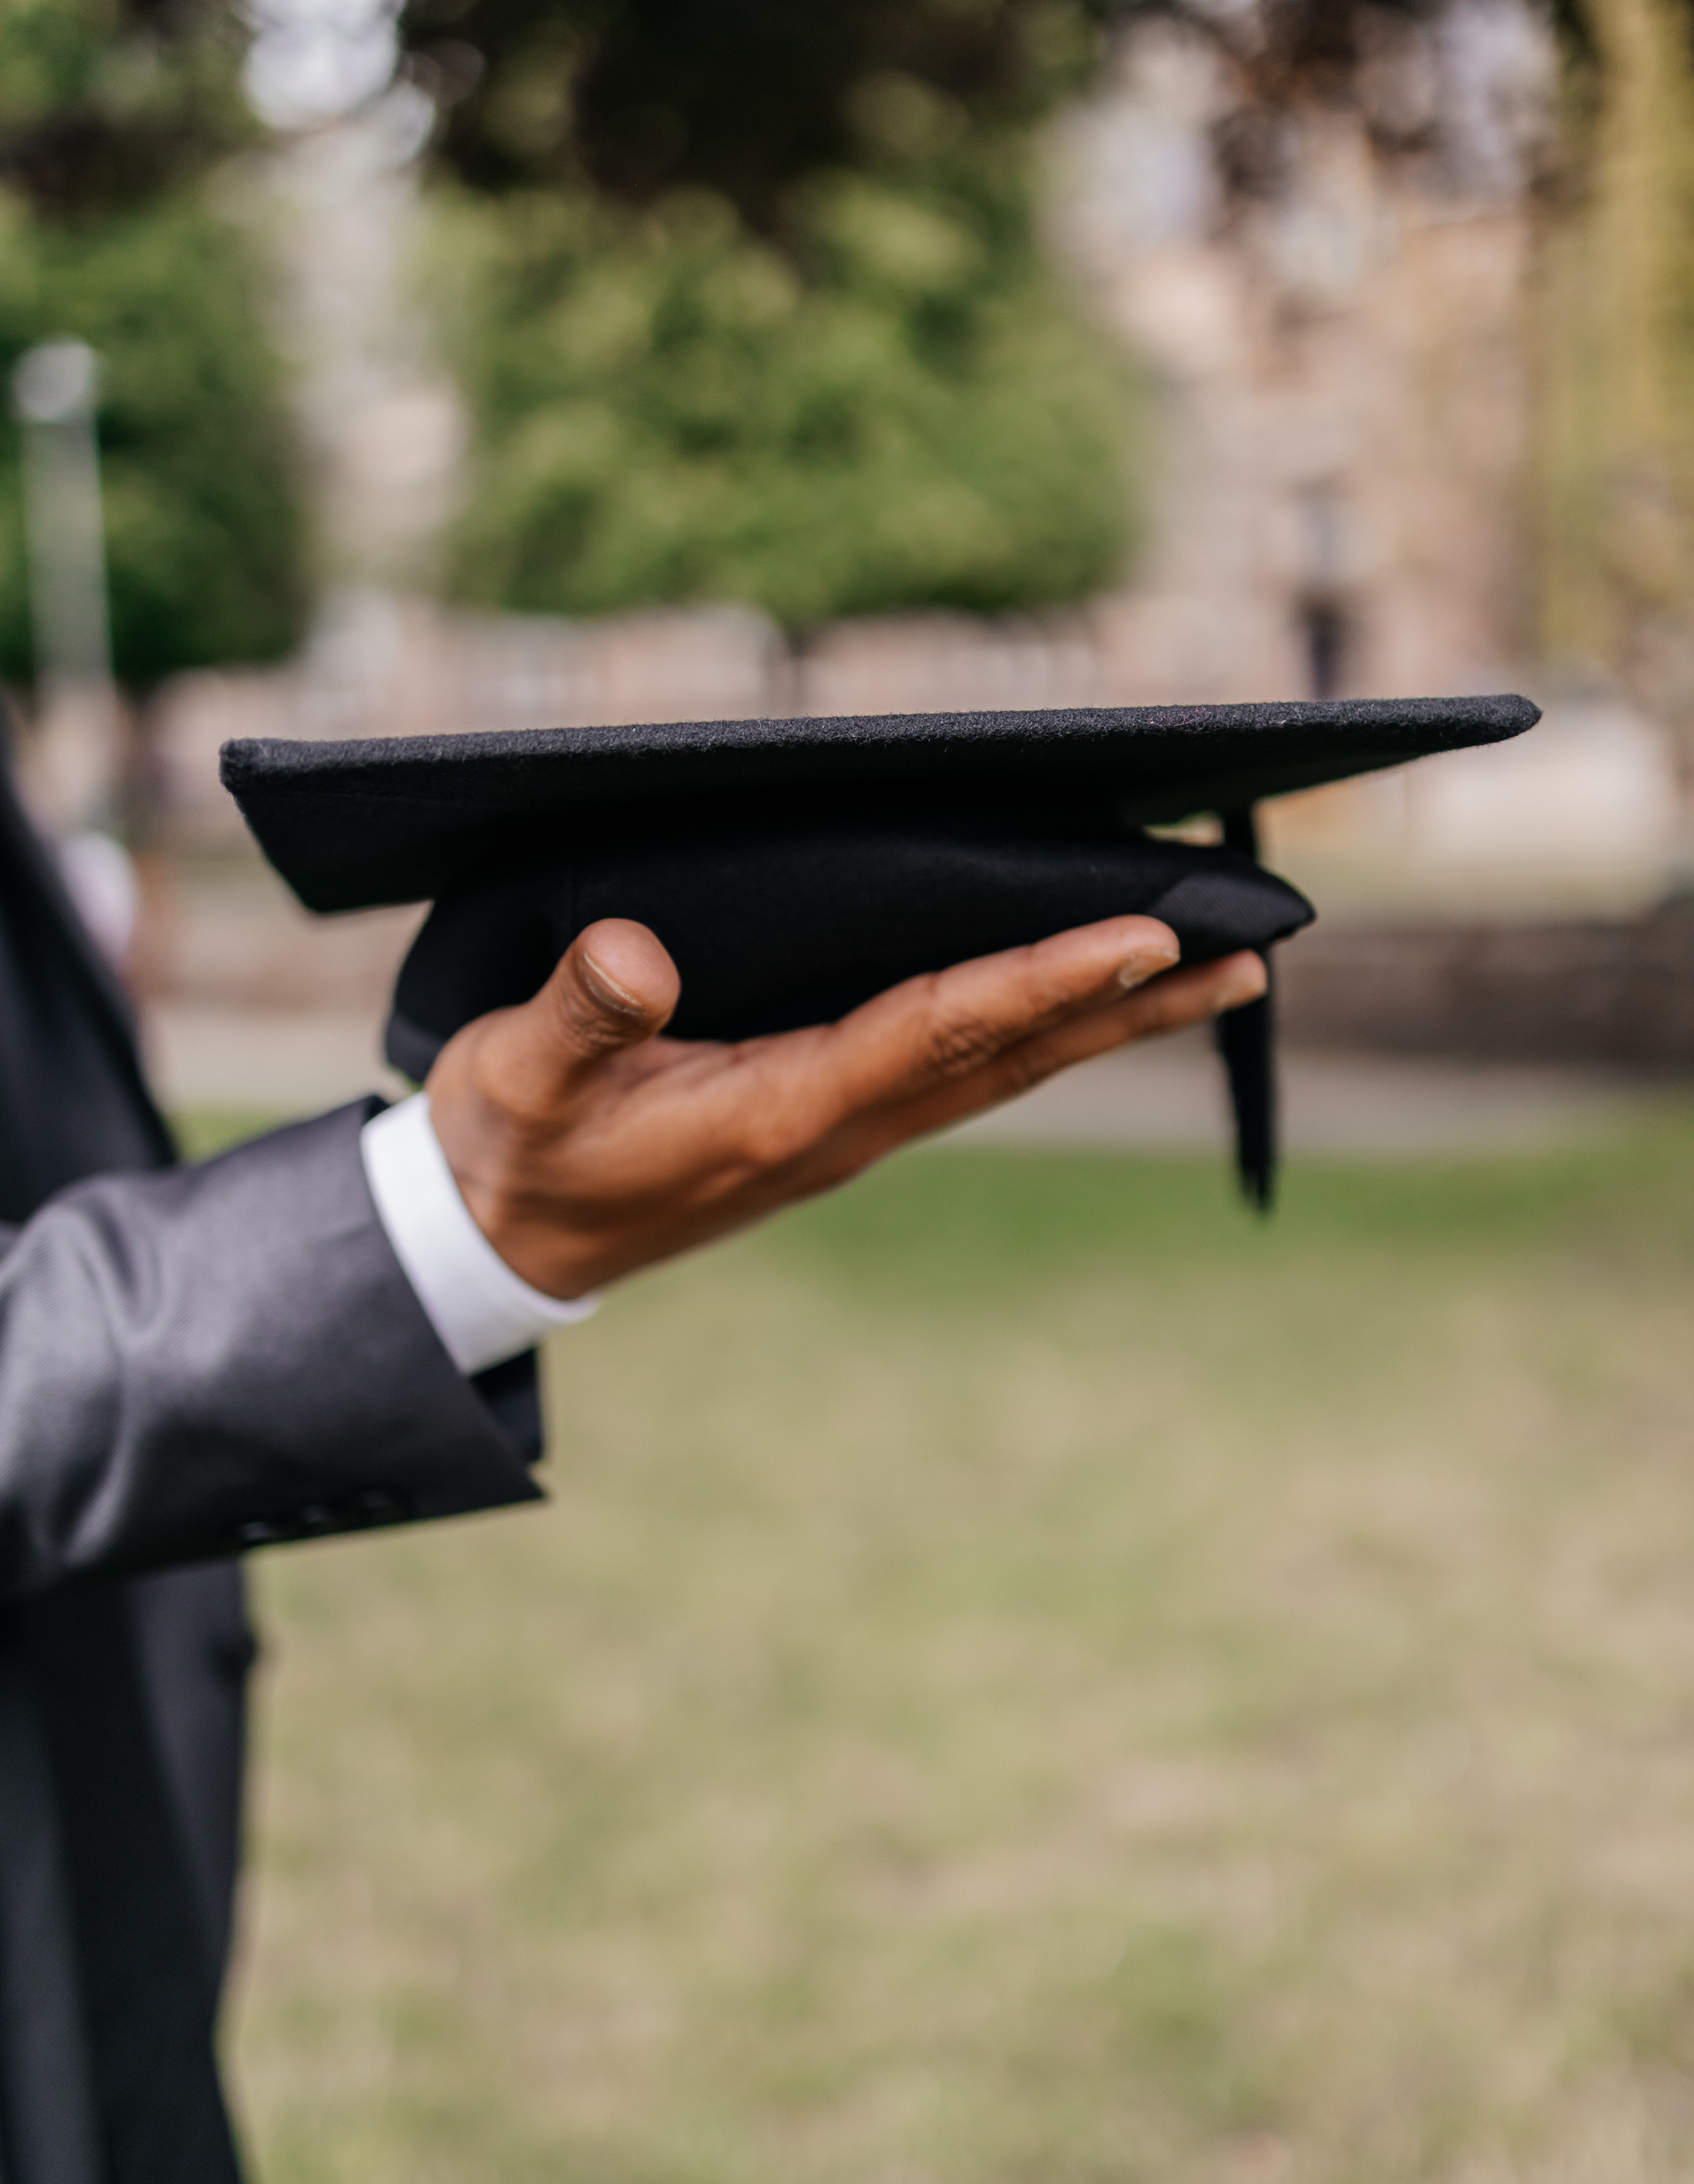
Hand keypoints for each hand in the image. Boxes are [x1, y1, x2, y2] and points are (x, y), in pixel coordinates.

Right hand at [425, 916, 1266, 1298]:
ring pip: (1003, 1072)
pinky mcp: (834, 1125)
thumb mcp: (522, 1081)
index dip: (1040, 983)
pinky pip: (963, 1075)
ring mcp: (847, 1133)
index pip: (937, 1032)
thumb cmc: (514, 1149)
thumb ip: (580, 1019)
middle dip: (1128, 1009)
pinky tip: (1078, 1011)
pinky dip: (1039, 1034)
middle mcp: (841, 1129)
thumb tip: (639, 953)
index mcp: (782, 1112)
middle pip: (1012, 1061)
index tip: (1142, 941)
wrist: (504, 1242)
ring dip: (1107, 1027)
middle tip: (1246, 957)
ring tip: (1208, 979)